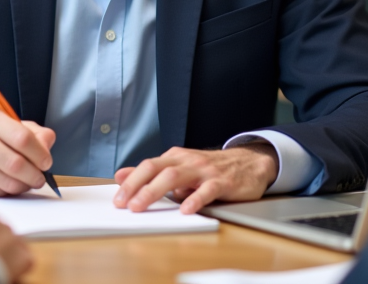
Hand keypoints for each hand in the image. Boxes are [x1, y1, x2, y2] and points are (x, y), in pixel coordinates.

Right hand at [0, 105, 56, 194]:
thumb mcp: (4, 124)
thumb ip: (32, 132)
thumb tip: (47, 145)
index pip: (23, 138)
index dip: (40, 154)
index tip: (46, 162)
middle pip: (17, 164)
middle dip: (35, 175)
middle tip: (40, 178)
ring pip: (8, 182)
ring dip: (23, 186)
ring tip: (25, 182)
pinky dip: (7, 191)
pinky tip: (6, 184)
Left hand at [112, 142, 279, 213]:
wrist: (249, 163)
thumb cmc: (210, 169)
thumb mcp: (179, 167)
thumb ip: (152, 173)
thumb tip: (121, 175)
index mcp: (175, 157)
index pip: (147, 166)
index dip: (130, 182)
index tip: (117, 200)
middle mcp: (187, 161)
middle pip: (156, 169)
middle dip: (137, 186)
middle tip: (124, 204)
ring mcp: (204, 171)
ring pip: (176, 177)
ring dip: (155, 191)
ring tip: (142, 206)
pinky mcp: (223, 182)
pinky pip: (207, 190)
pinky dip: (195, 199)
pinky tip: (186, 210)